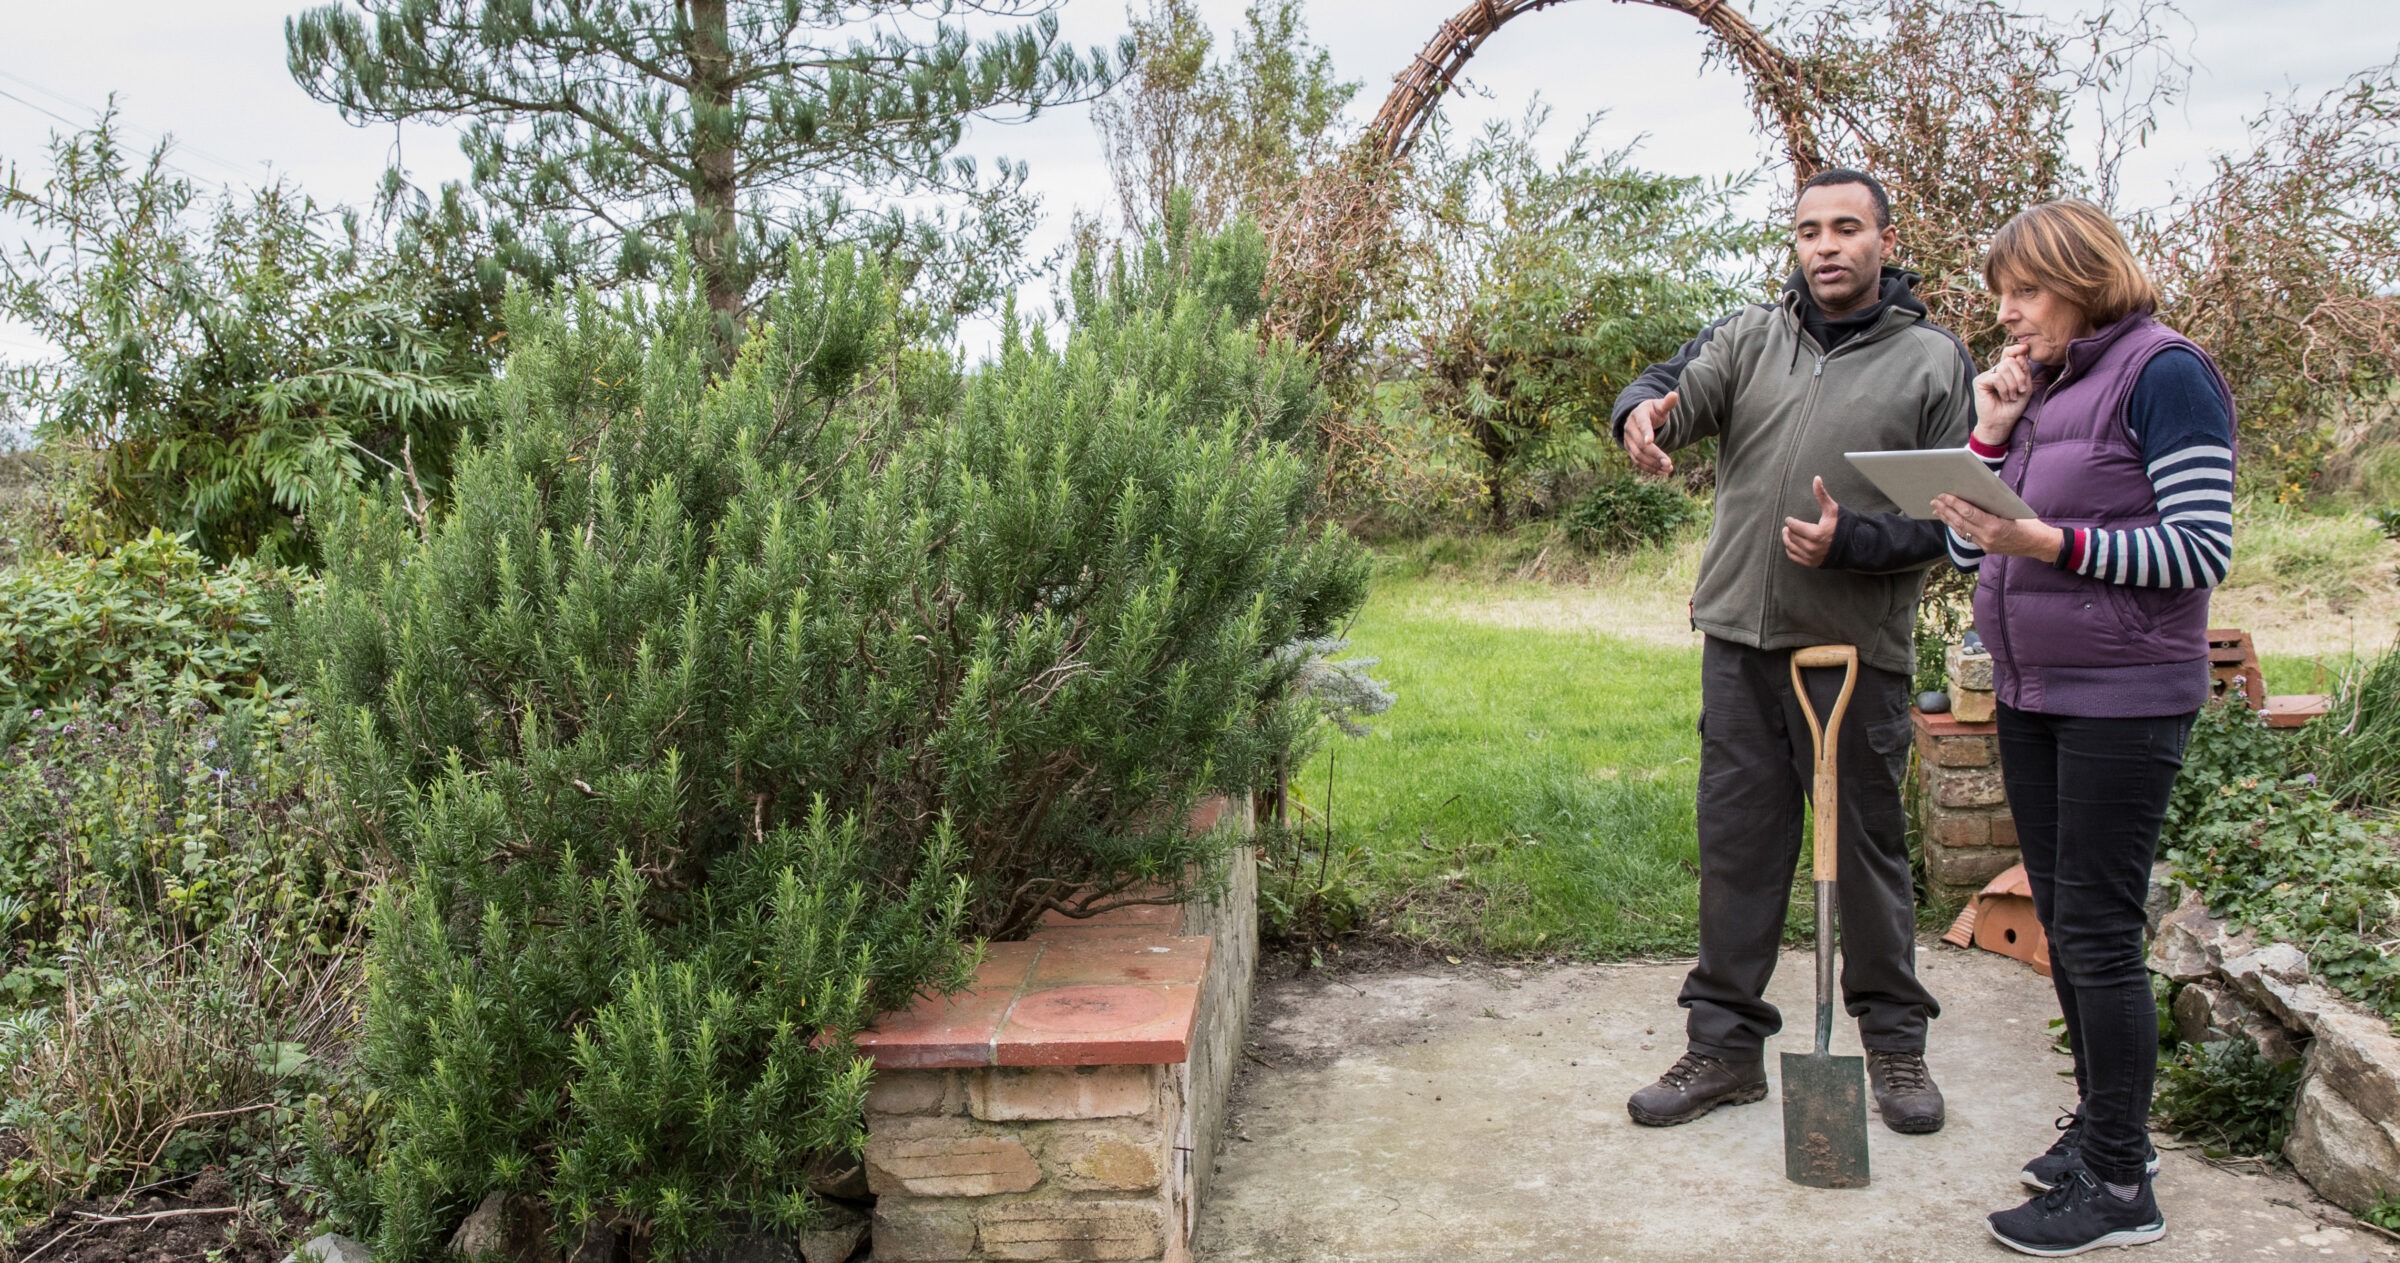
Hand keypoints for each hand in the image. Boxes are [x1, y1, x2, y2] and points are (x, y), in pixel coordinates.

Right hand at [1623, 390, 1676, 477]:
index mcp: (1638, 415)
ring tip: (1669, 468)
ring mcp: (1628, 442)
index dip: (1646, 433)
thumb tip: (1674, 394)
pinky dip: (1649, 469)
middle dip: (1655, 455)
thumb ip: (1667, 403)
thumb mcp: (1659, 406)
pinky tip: (1662, 472)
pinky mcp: (1630, 451)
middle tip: (1669, 463)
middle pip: (1640, 445)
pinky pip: (1638, 463)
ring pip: (1638, 456)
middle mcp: (1630, 429)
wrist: (1638, 417)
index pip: (1642, 424)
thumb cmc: (1652, 411)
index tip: (1651, 442)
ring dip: (1653, 464)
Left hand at [1782, 476, 1840, 567]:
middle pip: (1792, 537)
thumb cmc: (1843, 525)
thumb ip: (1822, 495)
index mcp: (1816, 534)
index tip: (1789, 519)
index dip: (1790, 522)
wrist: (1854, 545)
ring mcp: (1812, 557)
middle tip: (1787, 527)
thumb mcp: (1832, 509)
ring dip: (1787, 540)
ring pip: (1792, 548)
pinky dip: (1791, 551)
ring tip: (1787, 534)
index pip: (1795, 527)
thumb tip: (1816, 478)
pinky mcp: (1813, 563)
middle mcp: (1813, 547)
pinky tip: (1791, 545)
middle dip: (1788, 531)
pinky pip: (1795, 558)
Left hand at [1932, 493, 2062, 560]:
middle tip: (1934, 499)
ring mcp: (1986, 545)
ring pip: (1961, 530)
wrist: (2040, 544)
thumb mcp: (2013, 510)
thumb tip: (1973, 492)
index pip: (1969, 513)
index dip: (1954, 504)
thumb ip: (1993, 505)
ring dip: (1947, 518)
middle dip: (1946, 510)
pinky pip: (1967, 536)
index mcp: (1995, 526)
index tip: (1944, 495)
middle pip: (1961, 522)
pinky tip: (1949, 519)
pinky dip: (1957, 526)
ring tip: (1936, 508)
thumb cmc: (2029, 523)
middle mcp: (1987, 538)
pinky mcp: (1986, 548)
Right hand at [1973, 343, 2033, 443]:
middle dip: (2019, 376)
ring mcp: (1986, 375)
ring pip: (2004, 368)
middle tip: (2021, 390)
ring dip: (2013, 384)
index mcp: (2006, 371)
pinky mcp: (1979, 381)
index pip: (2009, 353)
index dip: (2016, 349)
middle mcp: (1995, 371)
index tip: (2025, 349)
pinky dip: (2004, 388)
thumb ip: (2025, 370)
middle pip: (2010, 361)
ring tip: (2012, 397)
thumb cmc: (2013, 407)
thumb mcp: (2025, 387)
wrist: (2002, 422)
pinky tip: (2004, 397)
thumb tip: (2021, 353)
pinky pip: (1997, 377)